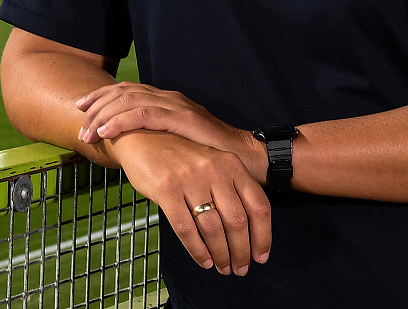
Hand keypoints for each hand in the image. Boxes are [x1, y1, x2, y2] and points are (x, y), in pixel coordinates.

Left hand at [77, 82, 265, 180]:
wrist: (242, 157)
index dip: (100, 97)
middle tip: (79, 126)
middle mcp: (168, 97)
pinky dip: (122, 122)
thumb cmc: (208, 154)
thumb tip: (128, 146)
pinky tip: (107, 132)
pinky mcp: (183, 118)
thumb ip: (155, 137)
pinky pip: (145, 115)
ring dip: (104, 117)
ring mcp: (176, 105)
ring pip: (129, 101)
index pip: (126, 90)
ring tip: (88, 133)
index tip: (80, 108)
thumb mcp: (175, 141)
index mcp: (165, 100)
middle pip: (123, 92)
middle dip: (97, 108)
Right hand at [109, 130, 271, 275]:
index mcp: (231, 164)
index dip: (262, 235)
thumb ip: (231, 189)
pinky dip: (197, 250)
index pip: (258, 205)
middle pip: (237, 221)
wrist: (144, 139)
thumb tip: (248, 233)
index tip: (260, 256)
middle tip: (240, 268)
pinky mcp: (166, 189)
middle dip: (241, 251)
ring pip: (213, 228)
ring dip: (221, 254)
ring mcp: (190, 179)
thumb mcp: (212, 164)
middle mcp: (214, 170)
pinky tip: (204, 260)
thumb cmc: (181, 158)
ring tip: (222, 268)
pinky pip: (186, 229)